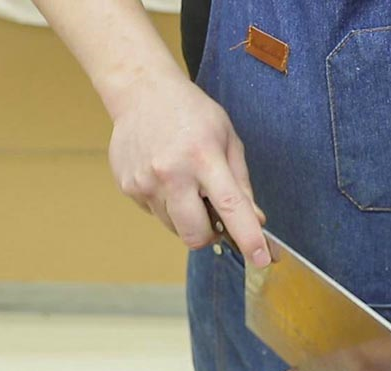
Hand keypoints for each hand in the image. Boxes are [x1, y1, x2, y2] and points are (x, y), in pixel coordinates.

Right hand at [107, 73, 268, 264]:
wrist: (141, 92)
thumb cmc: (190, 112)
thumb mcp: (226, 138)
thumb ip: (241, 183)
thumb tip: (255, 220)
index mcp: (203, 158)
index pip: (231, 207)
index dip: (248, 237)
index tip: (261, 258)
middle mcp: (171, 174)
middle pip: (194, 235)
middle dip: (208, 235)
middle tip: (211, 214)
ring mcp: (145, 184)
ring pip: (174, 228)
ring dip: (185, 216)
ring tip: (183, 182)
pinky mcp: (129, 188)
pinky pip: (155, 213)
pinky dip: (166, 203)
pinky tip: (164, 175)